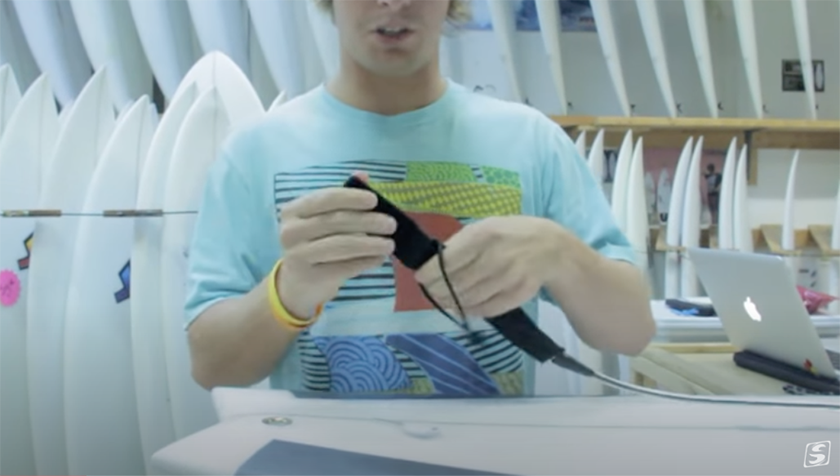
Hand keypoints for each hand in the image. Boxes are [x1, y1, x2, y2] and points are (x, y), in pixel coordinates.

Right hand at [276, 173, 396, 318]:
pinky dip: (365, 261)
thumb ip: (341, 197)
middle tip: (391, 224)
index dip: (351, 198)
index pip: (325, 199)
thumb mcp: (322, 218)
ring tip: (389, 244)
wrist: (297, 283)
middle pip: (335, 222)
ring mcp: (298, 256)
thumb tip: (364, 174)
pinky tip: (379, 259)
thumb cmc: (314, 243)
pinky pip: (344, 267)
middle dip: (367, 221)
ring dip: (370, 243)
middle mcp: (290, 231)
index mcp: (293, 210)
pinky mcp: (310, 277)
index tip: (374, 200)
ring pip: (341, 245)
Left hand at [415, 216, 562, 317]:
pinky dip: (471, 310)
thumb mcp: (487, 226)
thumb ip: (462, 242)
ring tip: (444, 299)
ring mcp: (507, 278)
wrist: (551, 248)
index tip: (420, 277)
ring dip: (451, 302)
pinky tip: (464, 306)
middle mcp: (495, 257)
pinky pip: (486, 308)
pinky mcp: (517, 295)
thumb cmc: (511, 234)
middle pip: (456, 282)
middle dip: (437, 290)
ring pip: (469, 298)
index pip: (448, 260)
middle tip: (430, 291)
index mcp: (484, 235)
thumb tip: (436, 261)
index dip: (430, 272)